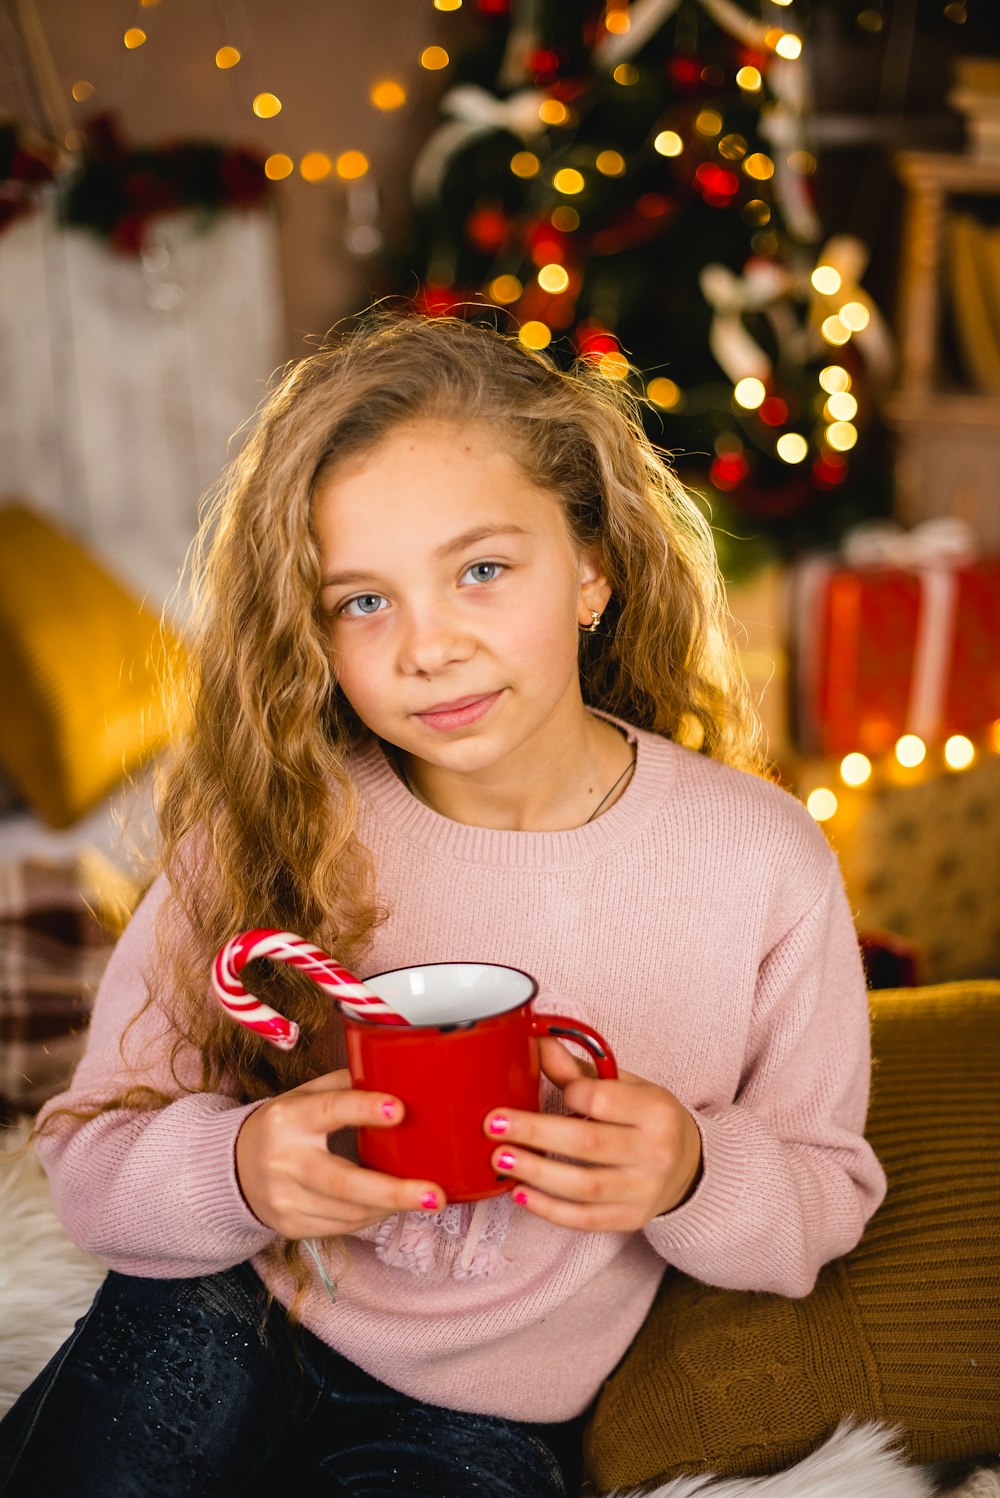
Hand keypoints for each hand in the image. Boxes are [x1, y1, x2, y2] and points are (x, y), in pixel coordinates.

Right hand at [235, 1069, 445, 1238]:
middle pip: (343, 1183)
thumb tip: (397, 1074)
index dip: (364, 1109)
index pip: (330, 1110)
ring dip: (390, 1205)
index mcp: (290, 1118)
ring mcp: (284, 1199)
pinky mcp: (290, 1226)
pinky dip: (371, 1217)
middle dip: (393, 1192)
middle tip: (434, 1195)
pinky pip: (343, 1226)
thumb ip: (345, 1086)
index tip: (399, 1110)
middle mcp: (284, 1160)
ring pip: (350, 1211)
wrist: (232, 1168)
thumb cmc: (284, 1125)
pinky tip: (389, 1206)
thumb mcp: (304, 1095)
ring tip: (424, 1197)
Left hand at [483, 1038, 701, 1231]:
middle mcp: (655, 1151)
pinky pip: (585, 1219)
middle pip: (586, 1142)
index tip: (536, 1088)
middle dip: (534, 1133)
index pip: (602, 1099)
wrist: (689, 1167)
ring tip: (500, 1159)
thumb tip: (538, 1044)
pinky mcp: (630, 1219)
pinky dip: (550, 1209)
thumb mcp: (627, 1087)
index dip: (566, 1092)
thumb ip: (581, 1072)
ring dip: (536, 1172)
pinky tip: (521, 1193)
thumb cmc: (649, 1119)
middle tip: (492, 1125)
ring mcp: (644, 1191)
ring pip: (583, 1186)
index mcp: (656, 1110)